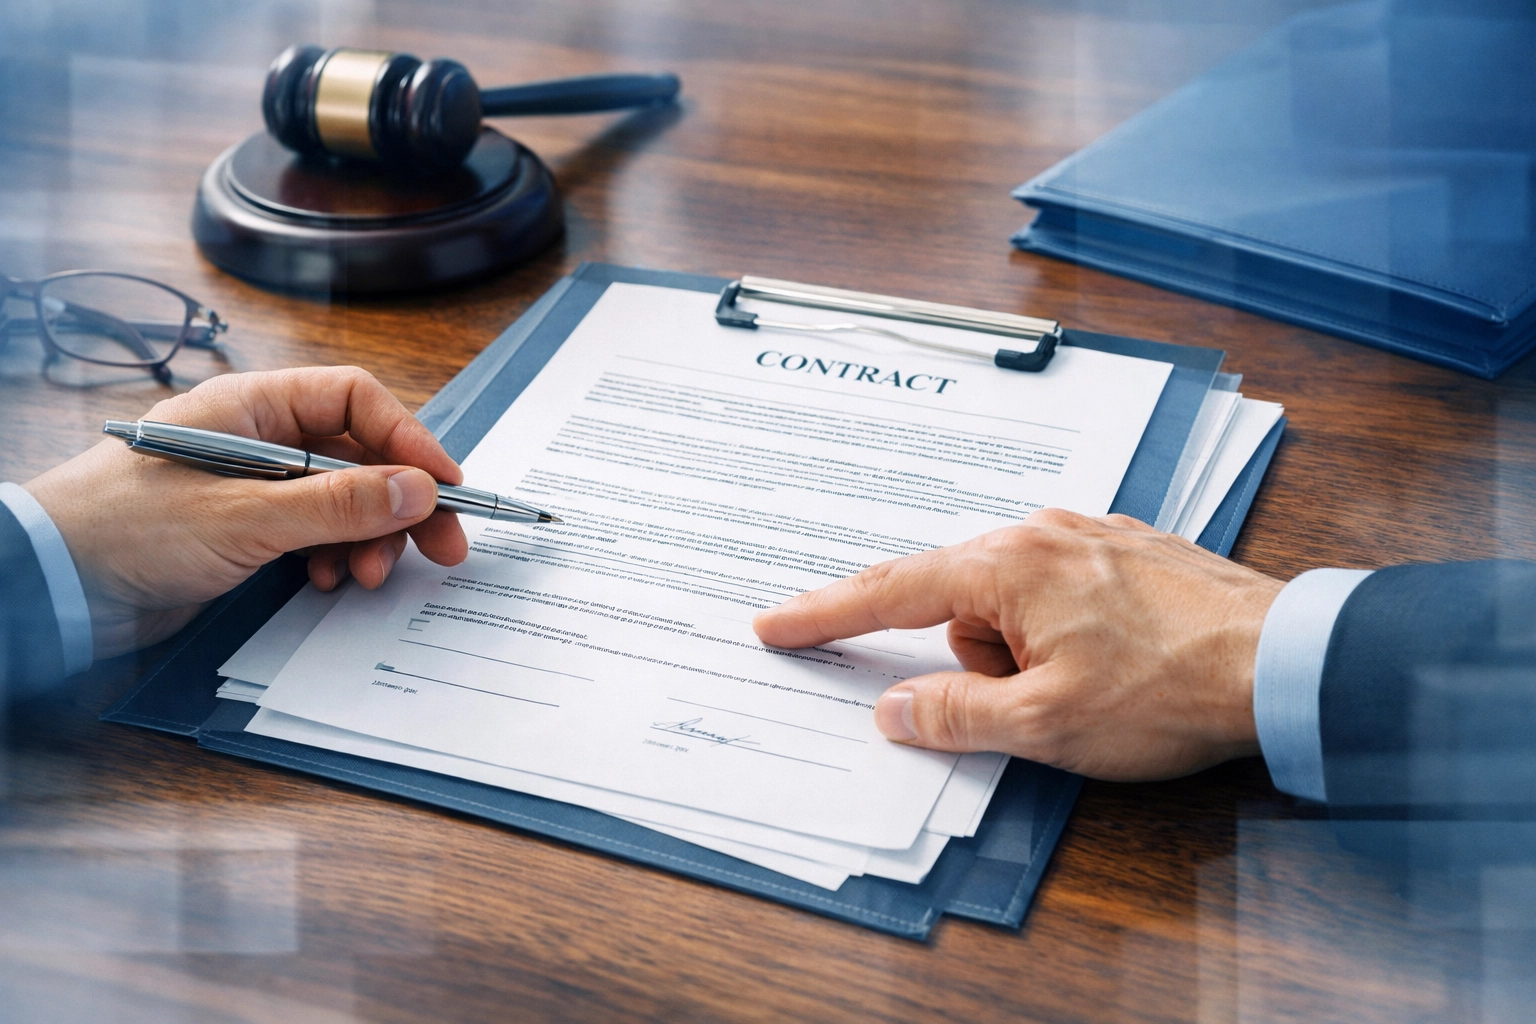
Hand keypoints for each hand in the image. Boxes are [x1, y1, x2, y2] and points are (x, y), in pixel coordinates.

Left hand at [24, 367, 469, 658]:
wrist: (54, 588)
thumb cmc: (125, 530)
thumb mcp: (244, 517)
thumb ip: (336, 504)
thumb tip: (419, 489)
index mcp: (254, 406)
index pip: (356, 401)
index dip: (409, 439)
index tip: (446, 485)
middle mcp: (260, 439)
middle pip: (360, 455)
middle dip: (402, 502)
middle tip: (443, 546)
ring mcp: (255, 487)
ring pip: (344, 501)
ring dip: (368, 538)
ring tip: (367, 575)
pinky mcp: (247, 531)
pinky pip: (316, 535)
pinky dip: (334, 557)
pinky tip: (325, 582)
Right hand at [753, 510, 1283, 780]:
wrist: (1285, 659)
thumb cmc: (1168, 689)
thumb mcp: (1046, 724)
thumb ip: (955, 715)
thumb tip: (895, 708)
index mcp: (1008, 567)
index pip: (892, 591)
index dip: (827, 614)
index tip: (776, 624)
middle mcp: (1042, 533)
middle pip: (958, 602)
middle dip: (973, 663)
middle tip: (1023, 704)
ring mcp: (1088, 536)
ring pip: (1013, 604)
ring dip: (1025, 655)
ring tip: (1090, 692)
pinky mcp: (1126, 552)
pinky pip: (1057, 593)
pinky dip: (1060, 634)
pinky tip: (1111, 666)